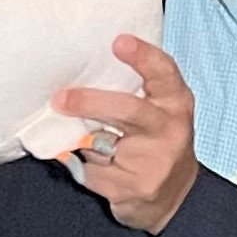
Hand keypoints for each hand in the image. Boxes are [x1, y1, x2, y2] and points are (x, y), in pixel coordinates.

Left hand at [57, 37, 199, 233]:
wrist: (174, 196)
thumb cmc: (156, 140)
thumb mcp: (158, 110)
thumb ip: (133, 91)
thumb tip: (77, 73)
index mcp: (175, 101)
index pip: (163, 72)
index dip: (142, 55)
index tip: (119, 41)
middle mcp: (170, 129)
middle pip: (128, 110)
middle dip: (90, 103)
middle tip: (61, 99)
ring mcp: (155, 161)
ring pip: (102, 144)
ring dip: (85, 143)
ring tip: (89, 144)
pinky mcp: (136, 187)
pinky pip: (92, 172)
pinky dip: (85, 168)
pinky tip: (100, 169)